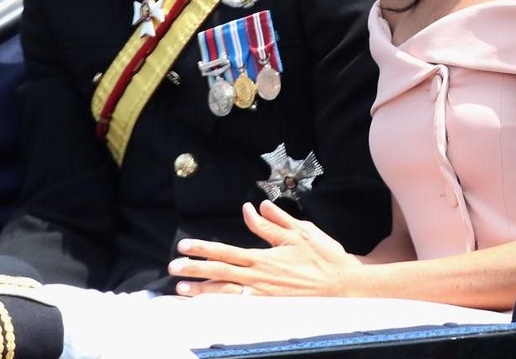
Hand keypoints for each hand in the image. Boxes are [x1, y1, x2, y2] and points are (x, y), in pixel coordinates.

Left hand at [168, 200, 360, 296]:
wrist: (343, 286)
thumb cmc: (323, 257)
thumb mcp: (299, 232)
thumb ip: (273, 222)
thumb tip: (254, 206)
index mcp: (264, 257)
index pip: (226, 252)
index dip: (203, 249)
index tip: (184, 246)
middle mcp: (259, 279)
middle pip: (220, 273)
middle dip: (194, 270)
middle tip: (172, 268)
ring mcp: (263, 297)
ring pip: (225, 294)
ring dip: (202, 291)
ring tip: (182, 289)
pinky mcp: (270, 309)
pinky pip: (240, 308)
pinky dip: (221, 306)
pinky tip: (209, 306)